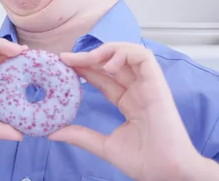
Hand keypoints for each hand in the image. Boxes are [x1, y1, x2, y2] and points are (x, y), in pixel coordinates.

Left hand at [48, 43, 218, 180]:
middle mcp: (137, 90)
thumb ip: (81, 135)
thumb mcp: (104, 145)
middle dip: (88, 57)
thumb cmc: (144, 162)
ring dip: (106, 50)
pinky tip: (107, 66)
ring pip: (128, 53)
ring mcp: (148, 85)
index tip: (63, 66)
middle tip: (66, 58)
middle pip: (111, 63)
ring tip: (86, 59)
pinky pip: (143, 57)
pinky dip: (124, 54)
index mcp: (128, 102)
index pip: (103, 78)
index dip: (84, 69)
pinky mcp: (157, 83)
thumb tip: (52, 132)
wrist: (165, 171)